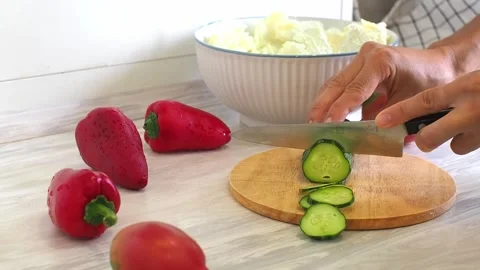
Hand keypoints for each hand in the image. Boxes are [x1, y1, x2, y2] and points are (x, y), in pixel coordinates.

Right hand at [308, 42, 457, 122]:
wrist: (439, 65)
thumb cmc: (431, 82)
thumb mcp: (411, 102)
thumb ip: (385, 118)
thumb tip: (362, 136)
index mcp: (382, 62)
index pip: (355, 90)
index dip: (340, 109)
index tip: (329, 124)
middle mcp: (367, 55)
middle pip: (338, 83)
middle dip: (323, 106)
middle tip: (312, 125)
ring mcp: (361, 57)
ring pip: (335, 82)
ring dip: (323, 102)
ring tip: (313, 122)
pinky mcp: (359, 63)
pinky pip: (341, 82)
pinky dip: (331, 98)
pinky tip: (323, 113)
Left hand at [375, 70, 479, 154]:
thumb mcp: (472, 80)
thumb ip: (452, 93)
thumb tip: (421, 111)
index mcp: (465, 88)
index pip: (426, 101)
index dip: (400, 112)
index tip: (379, 122)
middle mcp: (472, 110)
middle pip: (430, 138)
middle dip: (424, 140)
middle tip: (425, 135)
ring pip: (454, 146)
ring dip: (455, 138)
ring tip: (469, 123)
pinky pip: (471, 146)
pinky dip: (472, 139)